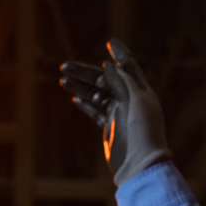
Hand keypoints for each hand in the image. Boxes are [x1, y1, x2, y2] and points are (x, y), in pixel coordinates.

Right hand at [58, 38, 170, 185]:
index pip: (128, 66)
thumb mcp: (134, 101)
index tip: (110, 41)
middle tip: (65, 66)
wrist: (140, 164)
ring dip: (81, 86)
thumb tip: (107, 65)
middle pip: (105, 79)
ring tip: (63, 80)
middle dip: (85, 72)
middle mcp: (130, 99)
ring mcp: (119, 112)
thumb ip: (121, 81)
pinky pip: (96, 111)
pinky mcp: (110, 126)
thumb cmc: (142, 132)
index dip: (119, 53)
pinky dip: (86, 103)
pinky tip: (75, 98)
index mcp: (140, 90)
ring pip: (97, 94)